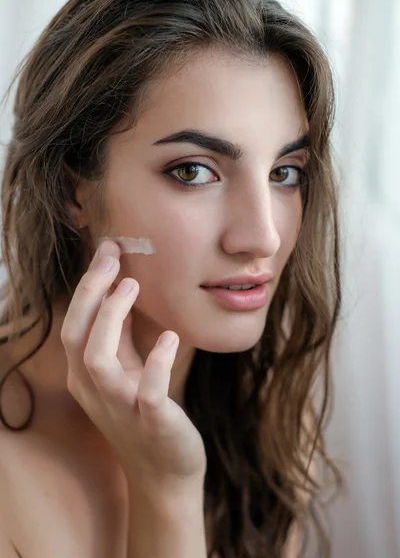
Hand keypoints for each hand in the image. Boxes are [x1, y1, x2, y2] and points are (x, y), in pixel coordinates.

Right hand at [60, 240, 206, 487]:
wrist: (166, 471)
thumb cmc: (147, 412)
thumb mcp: (127, 370)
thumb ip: (122, 335)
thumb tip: (124, 287)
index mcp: (86, 375)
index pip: (76, 322)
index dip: (89, 284)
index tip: (108, 250)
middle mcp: (94, 390)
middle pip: (76, 334)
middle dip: (92, 290)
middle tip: (113, 256)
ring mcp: (120, 408)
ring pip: (97, 359)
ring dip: (112, 317)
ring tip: (133, 285)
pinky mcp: (152, 422)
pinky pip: (148, 391)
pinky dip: (156, 362)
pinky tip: (171, 338)